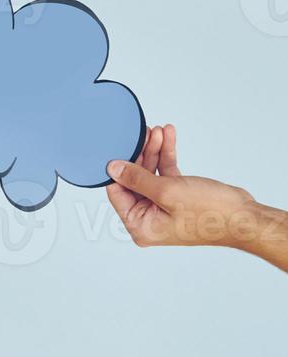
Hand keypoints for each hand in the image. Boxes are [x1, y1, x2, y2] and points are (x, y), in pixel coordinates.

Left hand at [105, 124, 273, 248]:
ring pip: (150, 172)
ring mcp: (162, 207)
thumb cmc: (210, 213)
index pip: (117, 192)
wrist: (244, 217)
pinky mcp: (176, 197)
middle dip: (141, 154)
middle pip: (134, 179)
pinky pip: (165, 173)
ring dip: (155, 150)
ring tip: (159, 131)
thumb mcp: (166, 192)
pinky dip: (167, 155)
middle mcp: (148, 218)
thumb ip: (136, 179)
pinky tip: (169, 136)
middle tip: (146, 133)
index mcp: (140, 225)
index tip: (120, 147)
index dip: (118, 169)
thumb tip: (112, 168)